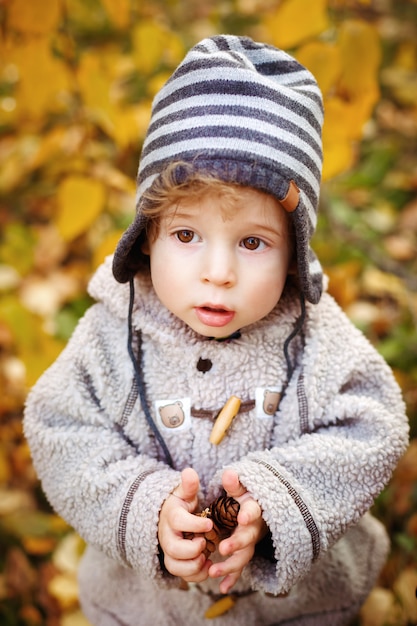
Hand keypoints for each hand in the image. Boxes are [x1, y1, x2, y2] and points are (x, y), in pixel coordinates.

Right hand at [158, 467, 213, 581]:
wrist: (171, 519)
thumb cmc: (182, 504)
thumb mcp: (185, 493)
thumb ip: (189, 485)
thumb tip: (189, 471)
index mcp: (171, 515)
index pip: (178, 521)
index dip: (195, 525)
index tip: (210, 524)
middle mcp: (167, 535)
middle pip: (173, 548)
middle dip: (192, 549)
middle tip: (205, 543)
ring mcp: (169, 551)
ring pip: (174, 565)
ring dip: (193, 566)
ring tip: (207, 558)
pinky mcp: (174, 562)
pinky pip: (181, 575)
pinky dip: (195, 575)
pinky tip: (207, 566)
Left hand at [209, 469, 267, 593]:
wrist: (252, 512)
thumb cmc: (244, 498)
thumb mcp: (240, 488)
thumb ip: (234, 484)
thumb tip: (229, 473)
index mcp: (252, 510)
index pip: (253, 511)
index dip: (249, 514)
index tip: (242, 517)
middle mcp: (253, 529)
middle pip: (248, 538)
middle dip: (237, 543)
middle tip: (223, 548)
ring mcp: (249, 544)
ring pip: (243, 556)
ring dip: (230, 565)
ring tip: (213, 571)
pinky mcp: (244, 554)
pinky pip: (239, 569)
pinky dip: (231, 578)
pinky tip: (222, 588)